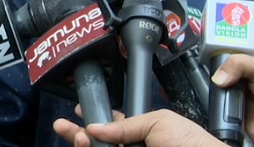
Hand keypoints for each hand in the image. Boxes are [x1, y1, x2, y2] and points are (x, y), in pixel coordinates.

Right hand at [53, 108, 221, 146]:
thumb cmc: (190, 143)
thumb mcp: (157, 122)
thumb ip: (125, 125)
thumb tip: (96, 127)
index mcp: (142, 132)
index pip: (112, 126)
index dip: (94, 118)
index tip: (79, 110)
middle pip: (98, 142)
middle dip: (77, 134)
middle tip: (63, 126)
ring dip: (82, 143)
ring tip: (77, 137)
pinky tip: (85, 144)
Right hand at [215, 55, 253, 144]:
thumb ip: (240, 64)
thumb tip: (218, 76)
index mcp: (240, 72)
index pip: (220, 65)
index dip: (215, 64)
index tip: (209, 62)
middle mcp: (234, 88)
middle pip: (214, 83)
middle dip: (215, 83)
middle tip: (219, 83)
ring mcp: (232, 107)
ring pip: (215, 102)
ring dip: (218, 100)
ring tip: (225, 98)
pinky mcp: (231, 124)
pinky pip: (219, 120)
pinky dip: (219, 117)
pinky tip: (224, 112)